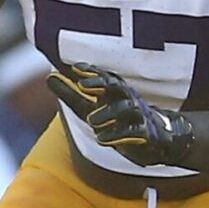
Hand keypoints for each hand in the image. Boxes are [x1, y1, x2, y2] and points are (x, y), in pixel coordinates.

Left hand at [46, 62, 195, 166]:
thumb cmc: (120, 119)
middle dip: (101, 83)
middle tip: (83, 85)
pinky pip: (134, 133)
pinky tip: (102, 139)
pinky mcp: (146, 134)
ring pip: (125, 109)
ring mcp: (139, 116)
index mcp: (116, 91)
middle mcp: (128, 99)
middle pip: (117, 86)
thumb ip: (71, 94)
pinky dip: (118, 135)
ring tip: (91, 121)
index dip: (91, 72)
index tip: (75, 68)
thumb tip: (49, 76)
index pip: (103, 77)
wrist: (159, 138)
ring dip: (108, 113)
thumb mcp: (92, 107)